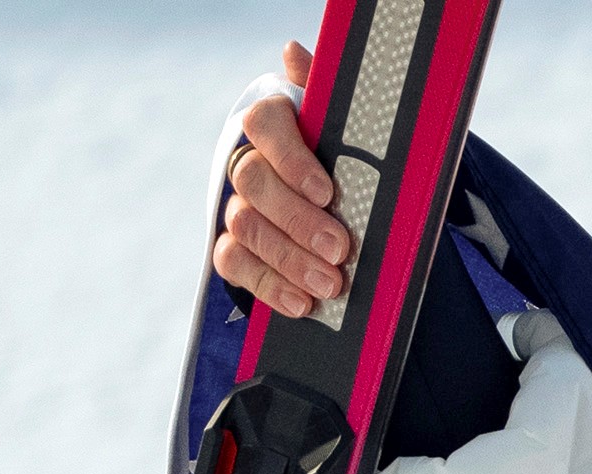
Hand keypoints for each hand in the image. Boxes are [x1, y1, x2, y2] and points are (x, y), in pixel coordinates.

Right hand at [212, 42, 351, 317]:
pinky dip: (269, 286)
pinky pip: (234, 264)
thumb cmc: (352, 166)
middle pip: (254, 182)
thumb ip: (332, 98)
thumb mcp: (357, 134)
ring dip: (290, 259)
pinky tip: (302, 303)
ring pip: (244, 226)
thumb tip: (294, 52)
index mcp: (277, 125)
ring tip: (332, 284)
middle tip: (341, 248)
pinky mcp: (234, 247)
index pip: (264, 124)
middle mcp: (249, 161)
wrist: (353, 215)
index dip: (292, 158)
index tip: (328, 192)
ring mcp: (237, 205)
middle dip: (298, 220)